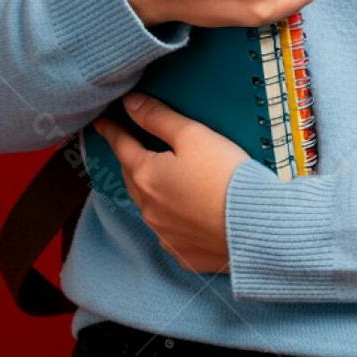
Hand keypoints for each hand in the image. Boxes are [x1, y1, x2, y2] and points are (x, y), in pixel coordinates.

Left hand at [92, 92, 250, 273]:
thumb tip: (130, 104)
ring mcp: (164, 234)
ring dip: (152, 190)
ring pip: (149, 206)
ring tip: (165, 178)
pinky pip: (170, 231)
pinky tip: (187, 213)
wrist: (256, 227)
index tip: (101, 122)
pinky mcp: (184, 253)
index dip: (111, 130)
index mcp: (146, 175)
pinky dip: (172, 218)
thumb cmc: (225, 176)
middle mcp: (148, 208)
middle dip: (131, 160)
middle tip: (134, 146)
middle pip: (132, 177)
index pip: (121, 146)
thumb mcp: (193, 136)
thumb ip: (158, 118)